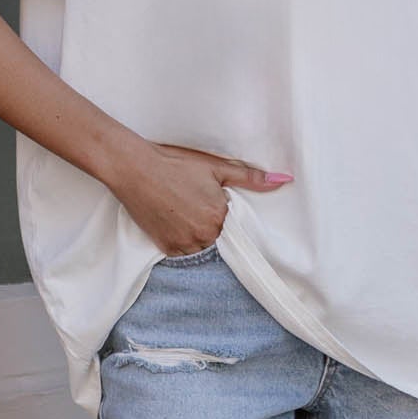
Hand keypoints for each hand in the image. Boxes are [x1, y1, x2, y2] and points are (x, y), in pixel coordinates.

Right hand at [108, 139, 290, 256]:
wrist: (134, 168)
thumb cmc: (174, 164)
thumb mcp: (215, 167)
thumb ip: (250, 177)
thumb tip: (283, 180)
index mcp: (220, 216)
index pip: (235, 226)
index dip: (226, 216)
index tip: (213, 206)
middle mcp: (204, 235)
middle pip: (218, 238)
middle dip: (211, 225)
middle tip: (193, 204)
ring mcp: (183, 244)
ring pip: (201, 248)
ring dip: (197, 236)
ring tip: (182, 212)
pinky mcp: (165, 248)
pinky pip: (182, 253)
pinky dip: (181, 241)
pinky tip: (173, 222)